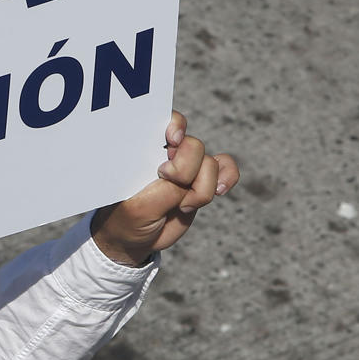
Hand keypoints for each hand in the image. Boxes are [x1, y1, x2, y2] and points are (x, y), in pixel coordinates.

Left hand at [91, 110, 239, 266]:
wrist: (137, 237)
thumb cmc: (129, 216)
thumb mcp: (141, 207)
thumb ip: (166, 192)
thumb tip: (187, 184)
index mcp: (146, 149)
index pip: (165, 122)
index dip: (175, 125)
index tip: (172, 140)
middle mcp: (168, 152)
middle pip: (194, 147)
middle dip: (186, 171)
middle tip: (168, 187)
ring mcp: (188, 166)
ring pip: (211, 164)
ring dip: (201, 189)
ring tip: (182, 206)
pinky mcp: (203, 179)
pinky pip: (226, 167)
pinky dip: (229, 177)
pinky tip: (221, 191)